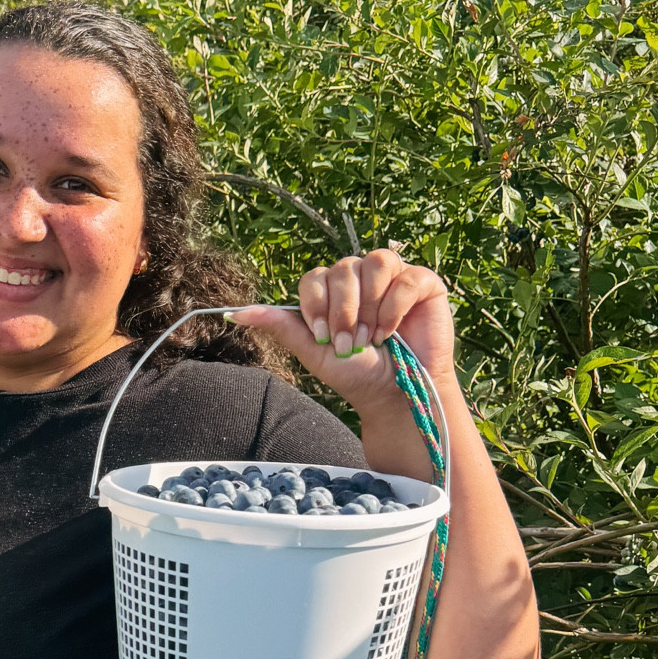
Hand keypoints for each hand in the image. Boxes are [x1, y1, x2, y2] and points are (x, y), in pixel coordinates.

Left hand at [227, 250, 456, 413]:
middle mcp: (361, 278)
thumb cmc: (356, 373)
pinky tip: (393, 331)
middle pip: (342, 270)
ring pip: (374, 264)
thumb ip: (280, 326)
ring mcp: (393, 277)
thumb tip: (235, 313)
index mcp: (333, 292)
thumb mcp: (313, 351)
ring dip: (369, 308)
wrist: (396, 394)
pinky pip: (405, 277)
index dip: (317, 305)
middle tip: (350, 344)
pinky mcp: (423, 283)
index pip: (315, 277)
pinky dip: (395, 307)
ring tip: (372, 338)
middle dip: (344, 313)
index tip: (323, 336)